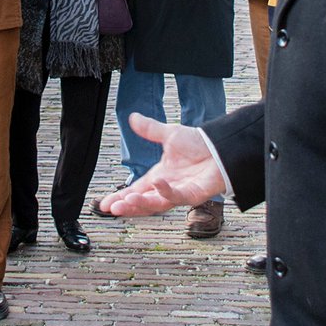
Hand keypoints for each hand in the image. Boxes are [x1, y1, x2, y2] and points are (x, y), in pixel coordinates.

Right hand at [99, 114, 225, 215]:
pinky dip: (166, 191)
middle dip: (127, 206)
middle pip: (143, 202)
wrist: (221, 146)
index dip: (121, 197)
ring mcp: (180, 193)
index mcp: (159, 177)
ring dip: (140, 204)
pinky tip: (157, 183)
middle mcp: (167, 188)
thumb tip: (132, 117)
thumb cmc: (199, 144)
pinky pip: (178, 196)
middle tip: (111, 208)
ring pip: (157, 204)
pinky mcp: (194, 194)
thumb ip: (150, 130)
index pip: (136, 190)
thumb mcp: (169, 134)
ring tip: (124, 203)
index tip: (104, 203)